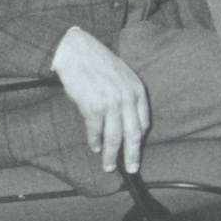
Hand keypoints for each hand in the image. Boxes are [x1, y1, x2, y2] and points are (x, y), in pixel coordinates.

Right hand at [51, 26, 149, 178]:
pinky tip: (95, 148)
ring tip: (109, 167)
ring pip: (115, 137)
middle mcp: (128, 98)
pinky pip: (96, 131)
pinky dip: (95, 142)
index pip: (144, 122)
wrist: (76, 51)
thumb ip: (127, 96)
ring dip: (112, 155)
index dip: (139, 140)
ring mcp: (111, 103)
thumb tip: (126, 121)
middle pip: (133, 134)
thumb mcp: (122, 76)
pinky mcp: (93, 107)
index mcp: (138, 90)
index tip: (136, 151)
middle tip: (132, 169)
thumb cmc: (98, 63)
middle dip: (132, 155)